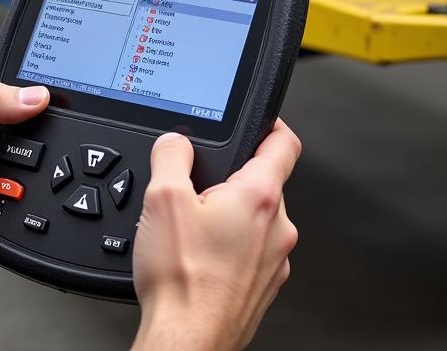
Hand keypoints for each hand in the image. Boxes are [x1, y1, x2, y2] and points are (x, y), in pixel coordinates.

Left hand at [0, 74, 49, 277]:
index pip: (10, 87)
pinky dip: (26, 202)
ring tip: (14, 177)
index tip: (59, 96)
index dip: (33, 89)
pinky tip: (18, 201)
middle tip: (31, 145)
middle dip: (35, 140)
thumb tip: (34, 94)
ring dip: (29, 175)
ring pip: (31, 167)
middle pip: (27, 130)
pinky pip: (24, 200)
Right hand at [132, 120, 301, 350]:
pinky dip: (226, 245)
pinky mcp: (262, 286)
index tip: (257, 117)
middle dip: (229, 177)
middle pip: (261, 181)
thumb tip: (176, 141)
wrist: (186, 339)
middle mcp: (277, 228)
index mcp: (259, 197)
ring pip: (253, 218)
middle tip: (194, 184)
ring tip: (189, 227)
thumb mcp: (162, 197)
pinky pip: (248, 250)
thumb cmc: (182, 279)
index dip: (269, 122)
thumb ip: (171, 154)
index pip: (283, 142)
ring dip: (226, 214)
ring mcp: (274, 261)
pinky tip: (196, 256)